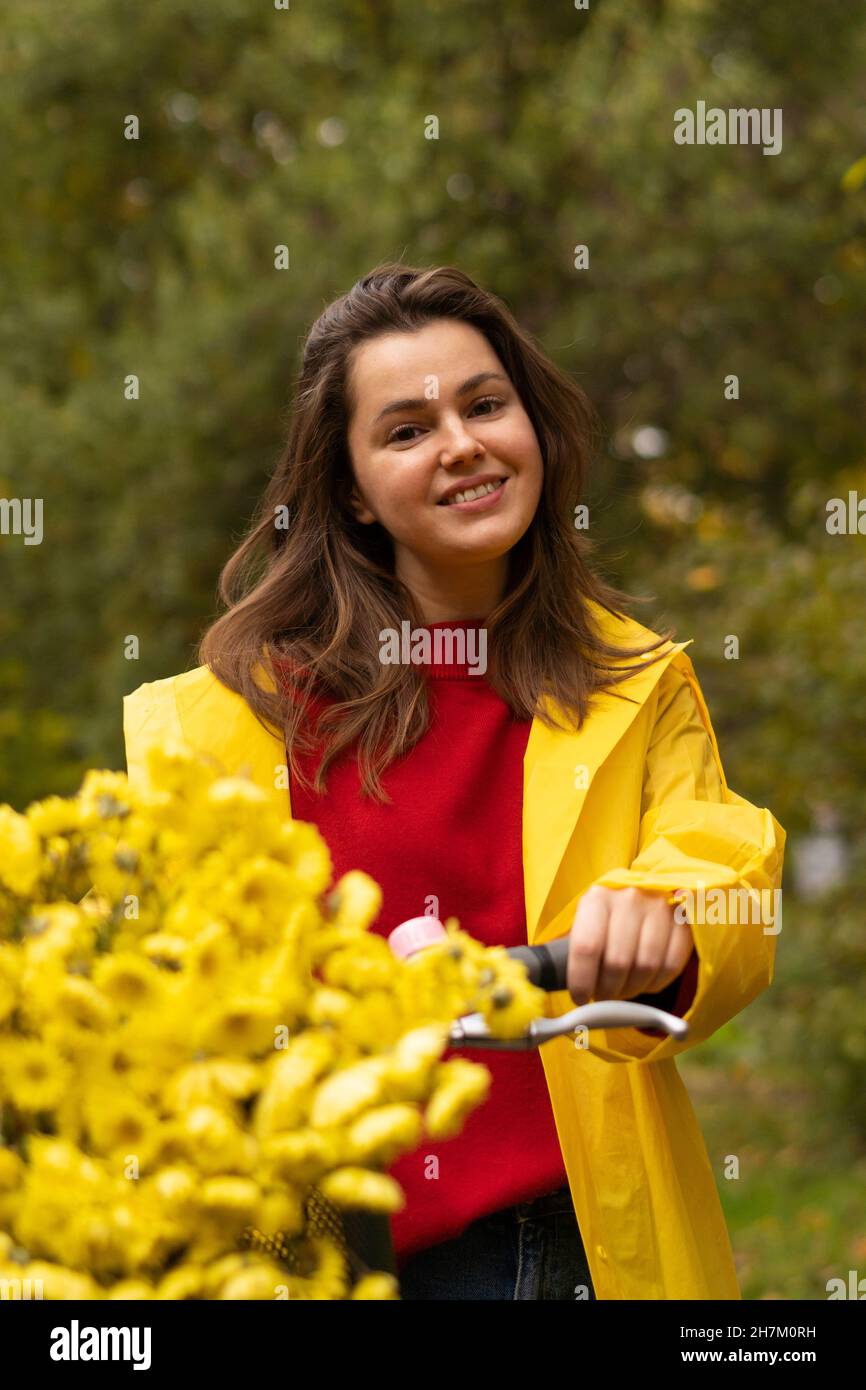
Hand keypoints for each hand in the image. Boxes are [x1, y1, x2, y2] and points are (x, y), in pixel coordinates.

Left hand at [566, 885, 692, 1005]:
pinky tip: (645, 982)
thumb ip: (576, 950)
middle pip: (618, 962)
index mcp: (597, 898)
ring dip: (632, 990)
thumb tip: (555, 984)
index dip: (582, 981)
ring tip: (623, 990)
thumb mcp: (588, 922)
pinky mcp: (684, 921)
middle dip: (608, 991)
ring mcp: (660, 908)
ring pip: (646, 967)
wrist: (649, 892)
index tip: (580, 998)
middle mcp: (629, 898)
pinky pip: (671, 966)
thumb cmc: (610, 916)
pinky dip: (656, 984)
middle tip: (603, 997)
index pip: (586, 947)